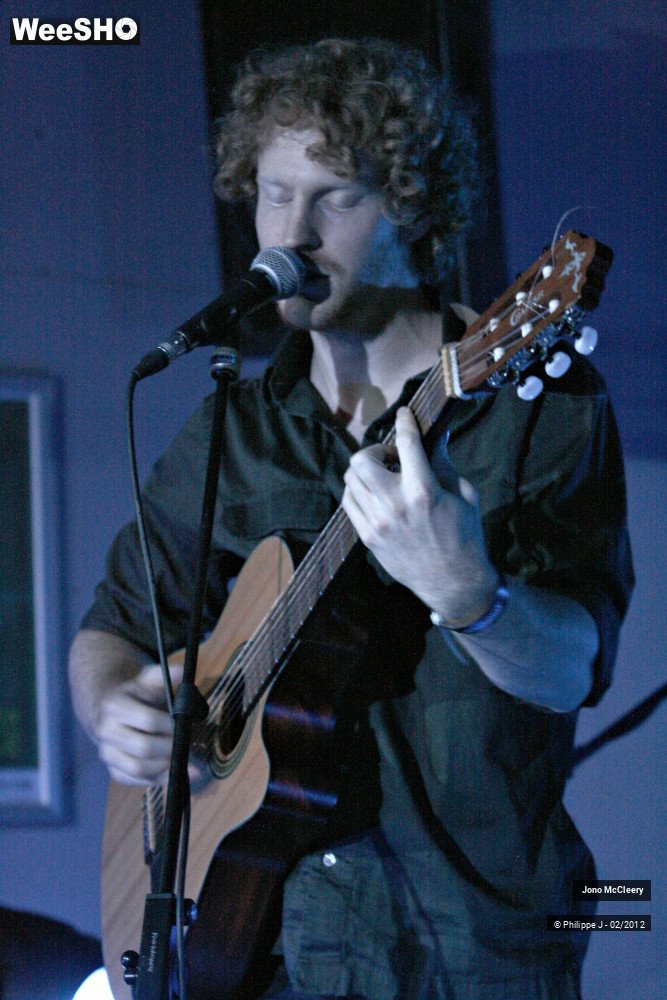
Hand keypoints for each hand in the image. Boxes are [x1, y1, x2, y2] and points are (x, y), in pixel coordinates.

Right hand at [95, 663, 198, 785]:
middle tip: (187, 743)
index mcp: (114, 705)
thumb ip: (164, 675)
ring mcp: (106, 752)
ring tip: (184, 761)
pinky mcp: (113, 769)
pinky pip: (135, 780)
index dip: (170, 725)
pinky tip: (173, 773)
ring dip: (165, 767)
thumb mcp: (148, 680)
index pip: (148, 720)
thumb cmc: (137, 695)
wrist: (113, 712)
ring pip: (138, 768)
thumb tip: (180, 671)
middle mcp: (105, 731)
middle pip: (144, 747)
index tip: (185, 724)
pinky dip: (156, 780)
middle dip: (170, 748)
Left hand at [342, 407, 498, 626]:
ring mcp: (377, 522)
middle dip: (374, 451)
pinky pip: (348, 503)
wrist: (453, 581)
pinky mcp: (368, 537)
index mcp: (423, 491)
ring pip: (350, 480)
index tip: (405, 414)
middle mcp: (394, 504)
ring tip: (382, 476)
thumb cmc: (465, 536)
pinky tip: (374, 494)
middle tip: (390, 458)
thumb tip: (434, 436)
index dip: (404, 422)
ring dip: (365, 471)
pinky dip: (357, 491)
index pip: (405, 443)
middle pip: (361, 460)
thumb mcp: (464, 495)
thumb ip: (444, 464)